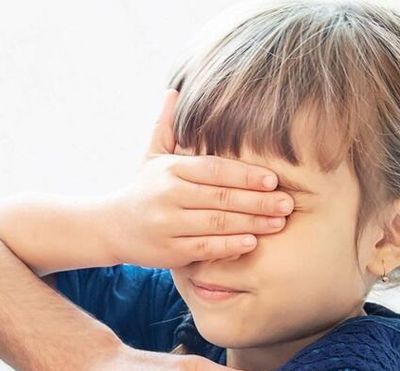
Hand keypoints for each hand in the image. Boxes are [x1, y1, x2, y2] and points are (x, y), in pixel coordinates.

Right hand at [101, 89, 294, 267]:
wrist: (111, 226)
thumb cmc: (144, 189)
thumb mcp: (152, 156)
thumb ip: (166, 126)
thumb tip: (174, 90)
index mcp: (171, 170)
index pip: (214, 170)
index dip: (245, 174)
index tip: (273, 179)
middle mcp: (168, 195)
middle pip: (220, 197)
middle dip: (258, 201)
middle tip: (288, 203)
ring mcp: (168, 224)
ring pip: (216, 223)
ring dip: (251, 223)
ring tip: (279, 222)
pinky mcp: (169, 251)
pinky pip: (204, 248)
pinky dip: (229, 246)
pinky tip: (252, 242)